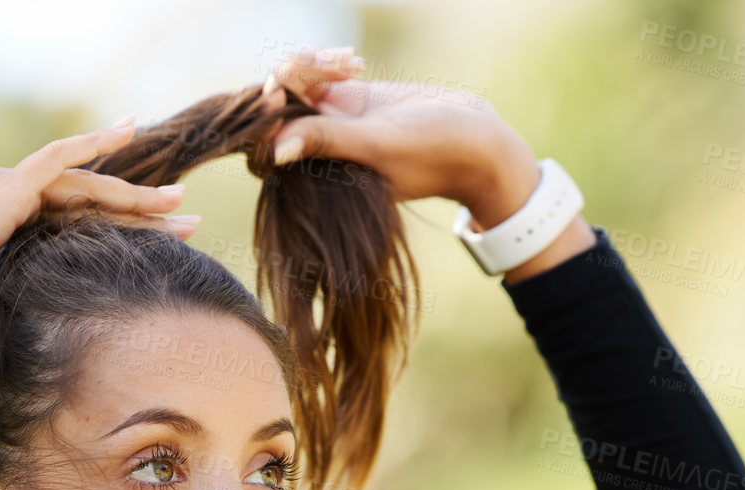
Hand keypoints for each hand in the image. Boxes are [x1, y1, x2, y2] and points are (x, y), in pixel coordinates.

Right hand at [0, 118, 198, 329]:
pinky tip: (129, 131)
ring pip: (85, 189)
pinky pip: (60, 158)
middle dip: (135, 212)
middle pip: (82, 204)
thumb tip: (11, 345)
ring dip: (135, 199)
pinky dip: (93, 144)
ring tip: (181, 207)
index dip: (103, 231)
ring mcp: (4, 184)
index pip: (60, 221)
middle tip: (182, 217)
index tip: (137, 239)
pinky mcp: (11, 186)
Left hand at [261, 47, 534, 224]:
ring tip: (345, 61)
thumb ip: (328, 143)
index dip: (266, 115)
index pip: (269, 144)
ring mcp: (335, 123)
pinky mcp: (351, 101)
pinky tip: (353, 59)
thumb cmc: (434, 152)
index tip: (279, 92)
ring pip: (295, 88)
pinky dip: (326, 61)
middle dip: (290, 80)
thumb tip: (275, 149)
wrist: (478, 141)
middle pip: (277, 111)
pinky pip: (317, 77)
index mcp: (318, 174)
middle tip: (324, 66)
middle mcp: (320, 151)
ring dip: (309, 65)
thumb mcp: (378, 145)